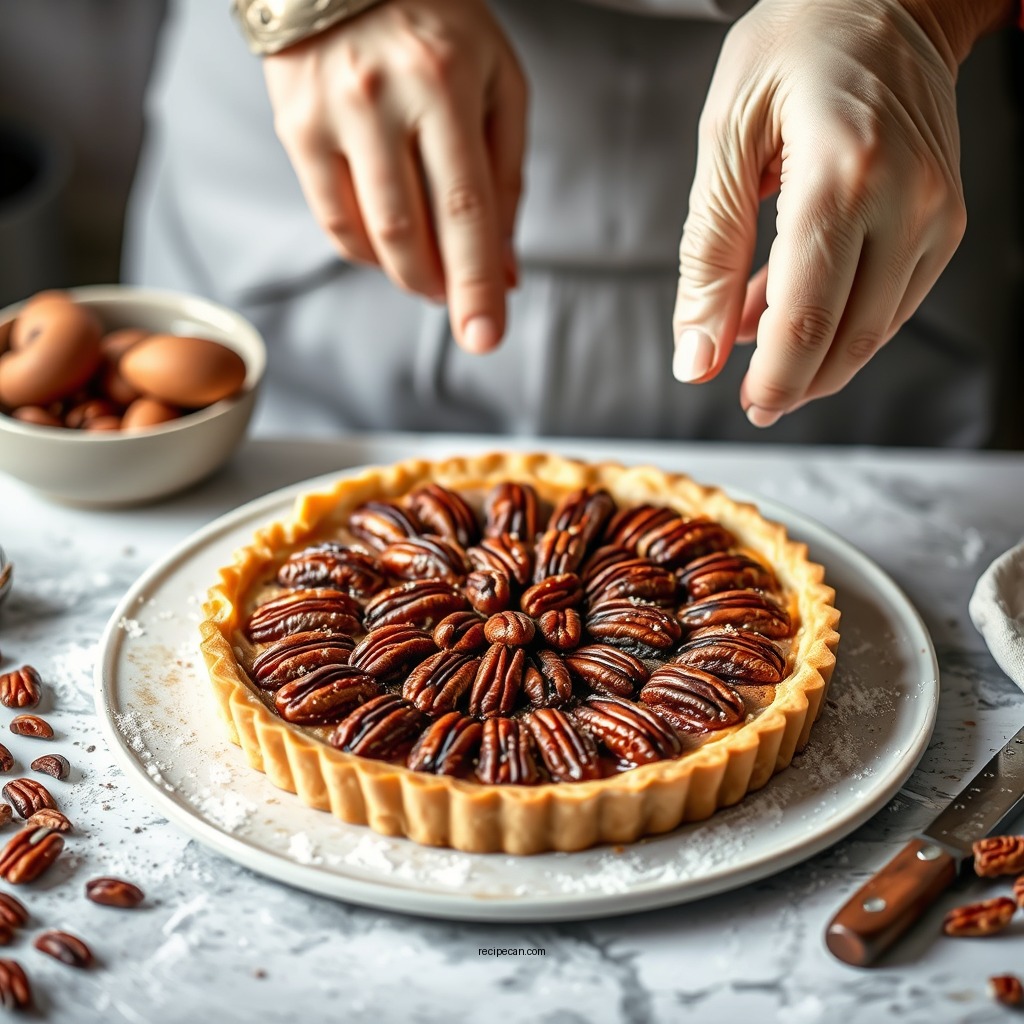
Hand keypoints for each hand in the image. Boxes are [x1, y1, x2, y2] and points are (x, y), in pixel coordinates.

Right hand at [263, 0, 526, 353]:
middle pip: (410, 232)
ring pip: (366, 234)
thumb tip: (505, 272)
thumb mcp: (497, 84)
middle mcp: (380, 97)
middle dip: (440, 288)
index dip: (475, 282)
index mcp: (445, 82)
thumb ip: (506, 178)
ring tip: (430, 273)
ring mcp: (327, 111)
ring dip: (406, 273)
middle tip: (460, 308)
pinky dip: (366, 249)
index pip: (464, 208)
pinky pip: (331, 217)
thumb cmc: (442, 23)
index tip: (484, 338)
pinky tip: (390, 245)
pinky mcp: (293, 124)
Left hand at [672, 0, 1009, 426]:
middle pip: (848, 337)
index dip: (773, 377)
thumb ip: (707, 257)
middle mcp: (906, 201)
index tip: (743, 402)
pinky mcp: (945, 223)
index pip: (807, 316)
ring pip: (875, 330)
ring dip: (814, 355)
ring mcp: (936, 214)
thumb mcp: (725, 142)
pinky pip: (893, 303)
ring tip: (757, 337)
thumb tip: (697, 355)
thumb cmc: (794, 51)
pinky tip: (791, 308)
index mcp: (842, 175)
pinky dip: (840, 323)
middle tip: (752, 396)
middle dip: (795, 382)